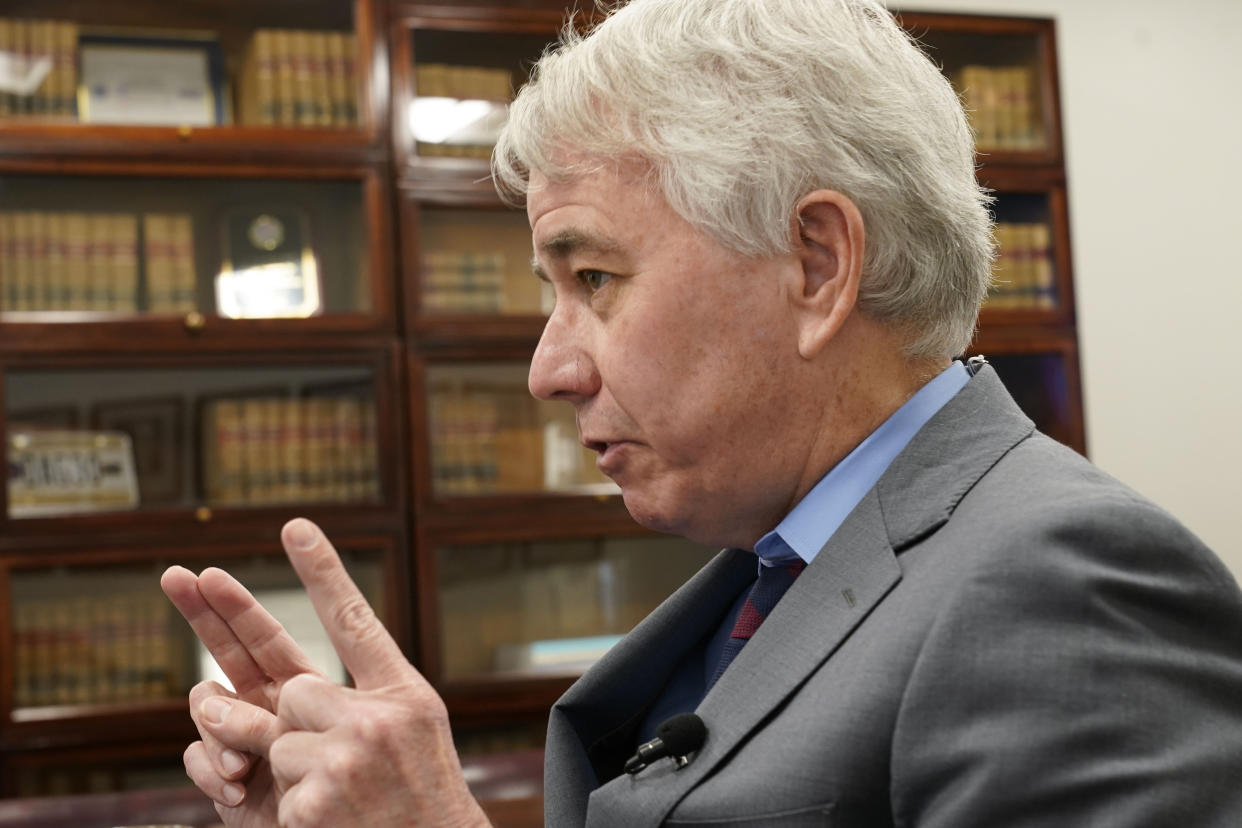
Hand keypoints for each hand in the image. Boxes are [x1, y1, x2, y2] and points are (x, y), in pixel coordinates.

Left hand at [164, 518, 489, 827]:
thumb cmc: (420, 797)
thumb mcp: (411, 737)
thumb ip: (358, 703)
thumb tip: (284, 690)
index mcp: (406, 696)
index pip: (355, 621)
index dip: (322, 572)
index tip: (293, 525)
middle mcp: (379, 720)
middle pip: (294, 690)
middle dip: (296, 721)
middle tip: (339, 754)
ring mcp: (345, 761)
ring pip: (276, 742)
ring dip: (297, 773)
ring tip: (347, 800)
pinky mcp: (314, 802)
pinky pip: (273, 788)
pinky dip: (296, 812)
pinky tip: (338, 824)